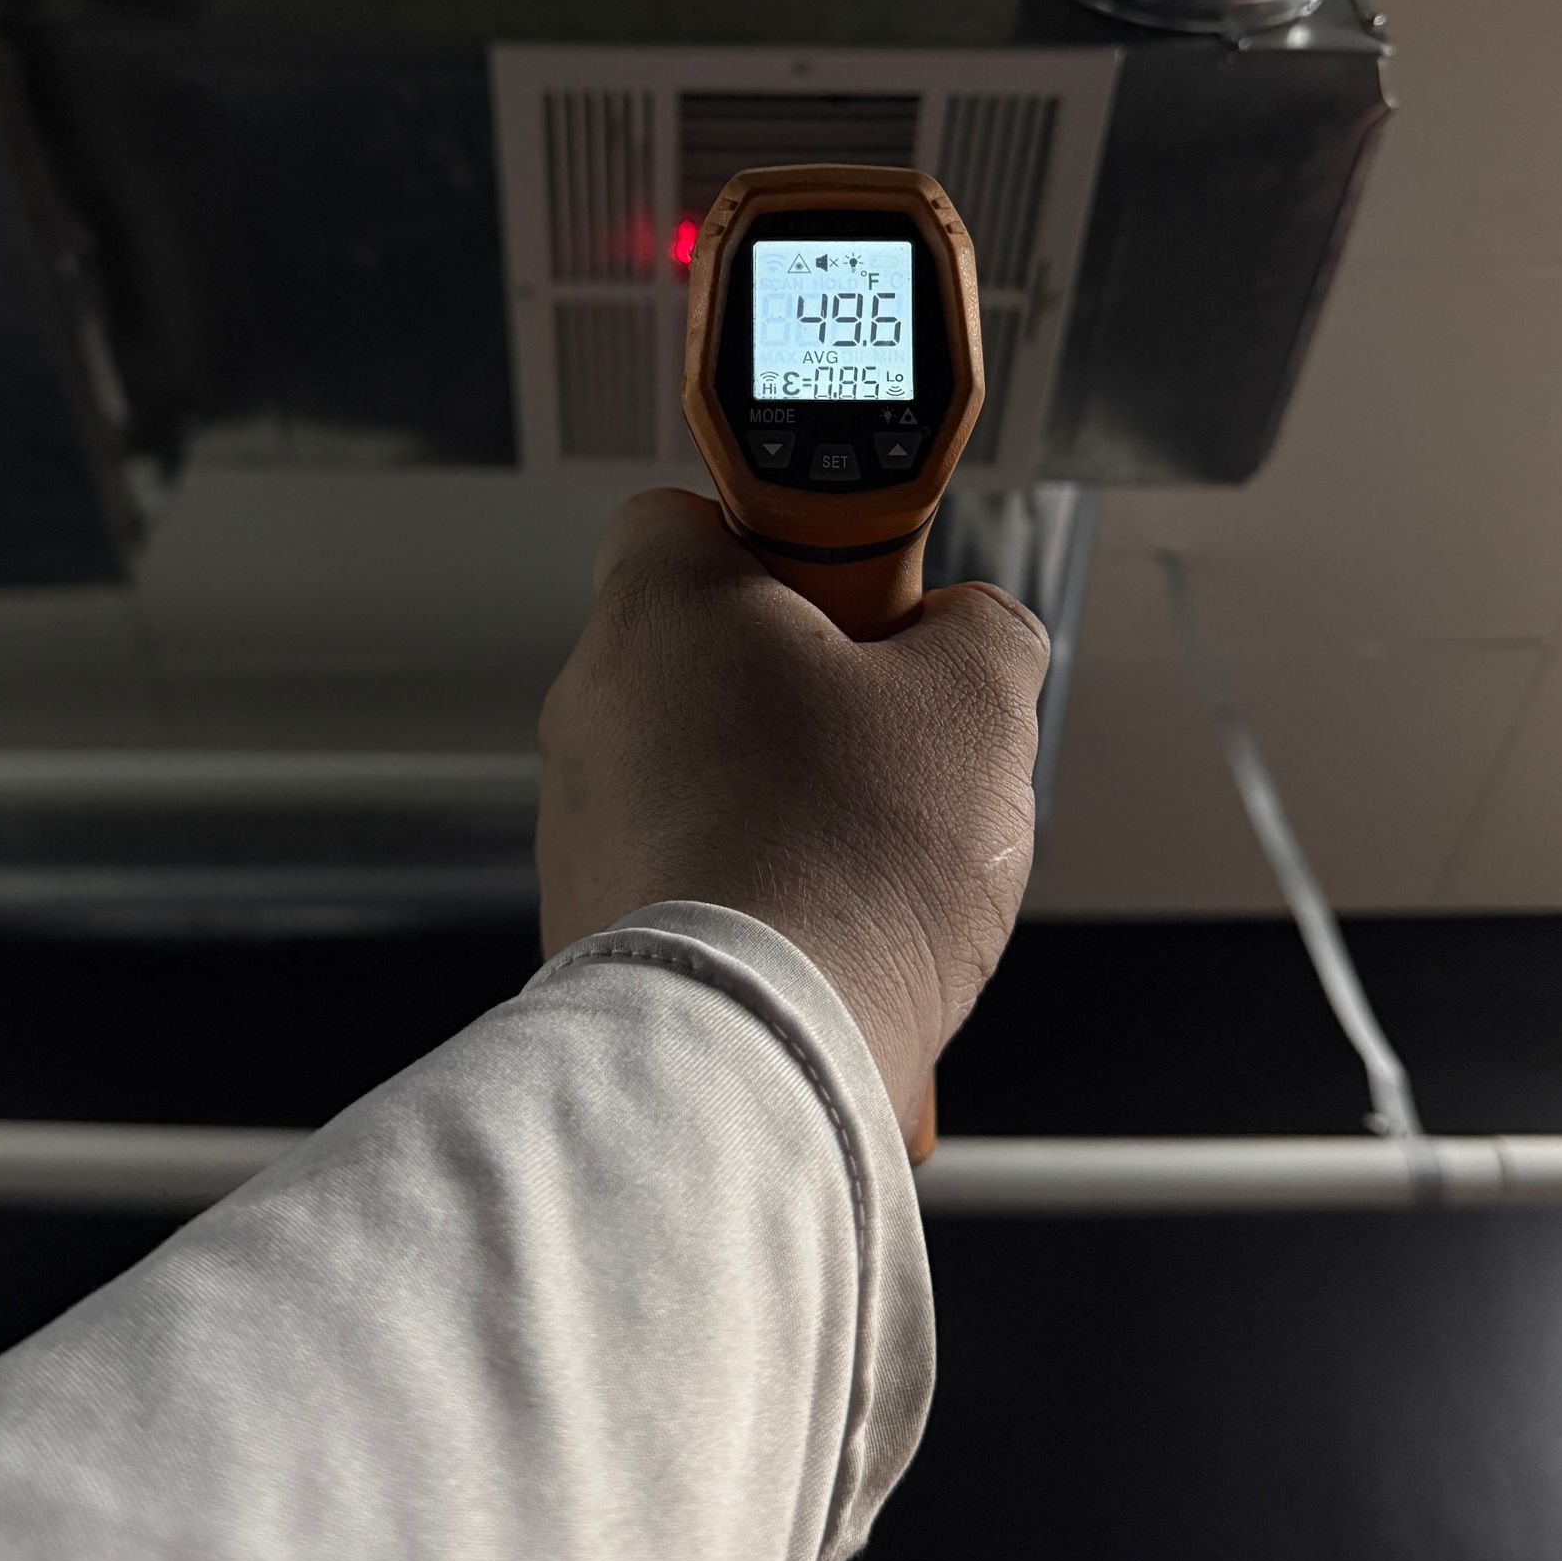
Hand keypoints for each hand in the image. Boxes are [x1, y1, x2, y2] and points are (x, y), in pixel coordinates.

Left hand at [537, 489, 1048, 1139]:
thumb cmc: (844, 864)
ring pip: (703, 768)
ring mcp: (580, 816)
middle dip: (810, 691)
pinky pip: (686, 867)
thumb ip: (981, 627)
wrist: (755, 1046)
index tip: (857, 588)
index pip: (690, 513)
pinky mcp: (589, 915)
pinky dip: (751, 885)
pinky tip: (823, 926)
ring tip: (872, 852)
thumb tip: (971, 630)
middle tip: (894, 735)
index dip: (785, 542)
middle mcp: (595, 701)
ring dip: (784, 795)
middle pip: (713, 654)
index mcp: (664, 609)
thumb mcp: (979, 698)